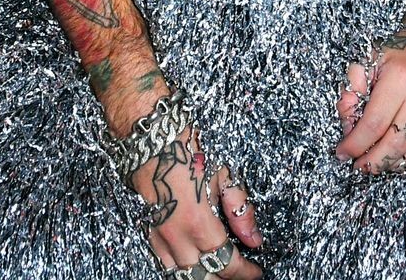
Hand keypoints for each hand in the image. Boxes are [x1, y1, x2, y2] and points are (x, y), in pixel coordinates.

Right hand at [126, 123, 263, 278]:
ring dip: (202, 276)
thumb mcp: (223, 176)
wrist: (152, 139)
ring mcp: (159, 236)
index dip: (245, 272)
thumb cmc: (189, 151)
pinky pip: (164, 263)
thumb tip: (254, 240)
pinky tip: (194, 263)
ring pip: (180, 275)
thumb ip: (240, 211)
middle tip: (241, 274)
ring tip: (219, 272)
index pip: (227, 263)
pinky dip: (181, 269)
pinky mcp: (148, 230)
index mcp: (199, 223)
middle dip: (225, 279)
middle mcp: (177, 236)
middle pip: (204, 277)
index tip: (256, 271)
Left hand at [334, 25, 405, 172]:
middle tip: (361, 167)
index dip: (355, 144)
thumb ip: (352, 86)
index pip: (374, 123)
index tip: (343, 153)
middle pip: (397, 143)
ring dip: (399, 164)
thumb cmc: (402, 49)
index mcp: (399, 78)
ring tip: (383, 163)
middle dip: (375, 162)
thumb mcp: (370, 57)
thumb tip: (347, 120)